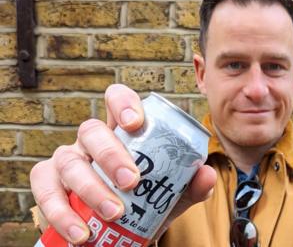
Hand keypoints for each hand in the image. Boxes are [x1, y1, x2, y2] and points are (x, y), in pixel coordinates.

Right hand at [30, 84, 216, 244]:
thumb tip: (206, 174)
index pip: (116, 99)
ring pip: (68, 161)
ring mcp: (68, 159)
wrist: (120, 231)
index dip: (123, 103)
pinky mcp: (48, 184)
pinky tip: (81, 233)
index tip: (136, 123)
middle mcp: (91, 140)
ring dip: (91, 188)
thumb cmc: (145, 202)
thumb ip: (190, 185)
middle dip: (110, 154)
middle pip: (90, 130)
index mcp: (122, 132)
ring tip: (114, 213)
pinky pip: (45, 191)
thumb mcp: (171, 195)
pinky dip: (60, 213)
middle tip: (131, 182)